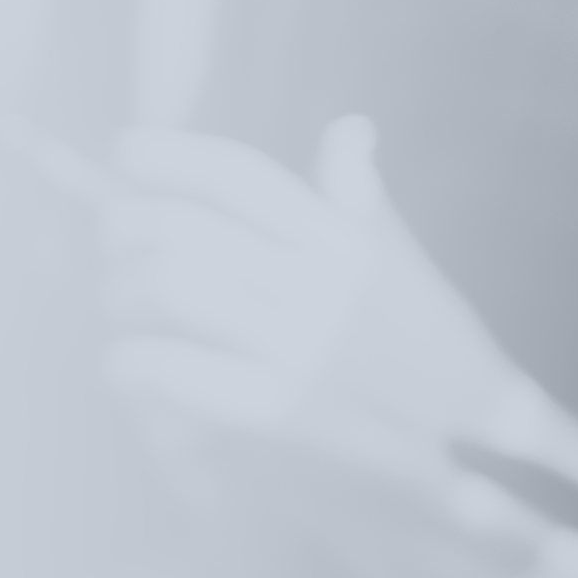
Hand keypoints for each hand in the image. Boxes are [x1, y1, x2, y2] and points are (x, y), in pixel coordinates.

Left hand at [94, 115, 569, 476]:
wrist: (463, 447)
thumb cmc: (421, 348)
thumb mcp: (395, 265)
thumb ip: (358, 200)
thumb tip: (348, 130)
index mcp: (340, 242)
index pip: (243, 179)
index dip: (177, 157)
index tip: (128, 151)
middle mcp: (319, 285)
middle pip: (189, 227)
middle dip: (128, 225)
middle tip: (114, 239)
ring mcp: (299, 347)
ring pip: (172, 287)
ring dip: (125, 293)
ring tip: (121, 303)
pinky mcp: (277, 412)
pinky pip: (177, 371)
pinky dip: (135, 364)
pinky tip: (130, 366)